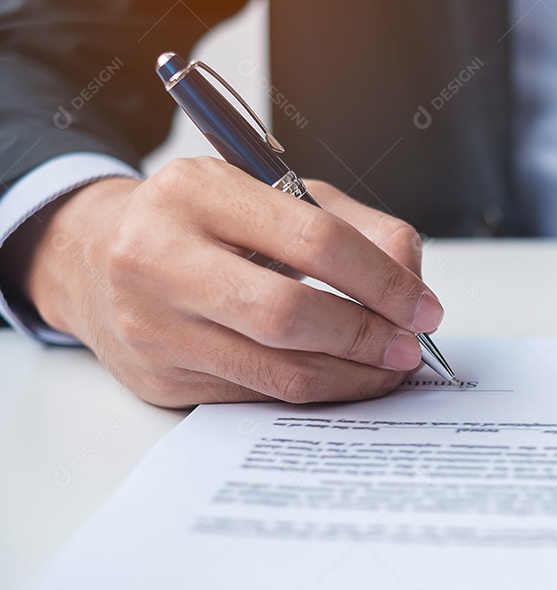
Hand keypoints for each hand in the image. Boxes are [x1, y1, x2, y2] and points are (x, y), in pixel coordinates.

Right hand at [21, 157, 442, 406]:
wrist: (97, 260)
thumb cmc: (203, 225)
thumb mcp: (278, 197)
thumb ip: (358, 227)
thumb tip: (412, 281)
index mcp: (197, 191)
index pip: (316, 240)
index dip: (384, 281)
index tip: (423, 306)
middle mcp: (160, 256)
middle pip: (291, 314)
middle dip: (367, 337)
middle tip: (408, 347)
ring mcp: (153, 324)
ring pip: (277, 368)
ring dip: (350, 375)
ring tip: (387, 368)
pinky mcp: (159, 376)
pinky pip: (258, 394)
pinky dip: (314, 390)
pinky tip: (343, 377)